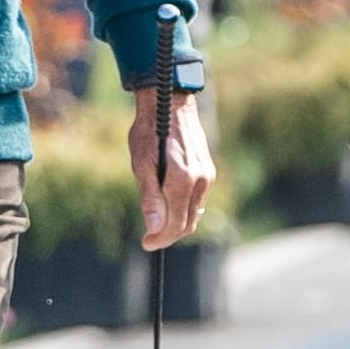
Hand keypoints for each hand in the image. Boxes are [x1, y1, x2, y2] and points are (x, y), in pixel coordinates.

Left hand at [129, 77, 216, 250]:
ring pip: (194, 212)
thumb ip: (149, 197)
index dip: (160, 238)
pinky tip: (170, 208)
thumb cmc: (149, 131)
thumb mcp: (141, 164)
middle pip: (187, 223)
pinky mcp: (208, 171)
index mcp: (182, 180)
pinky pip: (197, 199)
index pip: (175, 224)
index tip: (145, 244)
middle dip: (168, 235)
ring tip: (156, 225)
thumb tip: (153, 227)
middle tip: (149, 239)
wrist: (169, 104)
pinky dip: (184, 209)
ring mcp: (207, 176)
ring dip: (177, 223)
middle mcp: (200, 180)